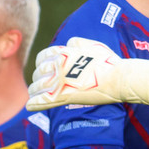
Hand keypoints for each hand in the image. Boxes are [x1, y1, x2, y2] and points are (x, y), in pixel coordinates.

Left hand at [26, 37, 148, 109]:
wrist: (118, 79)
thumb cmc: (109, 63)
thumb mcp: (94, 45)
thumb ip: (78, 43)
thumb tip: (68, 44)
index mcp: (64, 53)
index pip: (43, 57)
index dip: (41, 63)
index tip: (44, 68)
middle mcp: (58, 66)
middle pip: (39, 72)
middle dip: (38, 77)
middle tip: (40, 82)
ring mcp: (59, 82)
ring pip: (38, 87)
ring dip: (35, 90)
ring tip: (35, 94)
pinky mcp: (63, 96)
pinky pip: (42, 101)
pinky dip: (34, 104)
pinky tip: (30, 106)